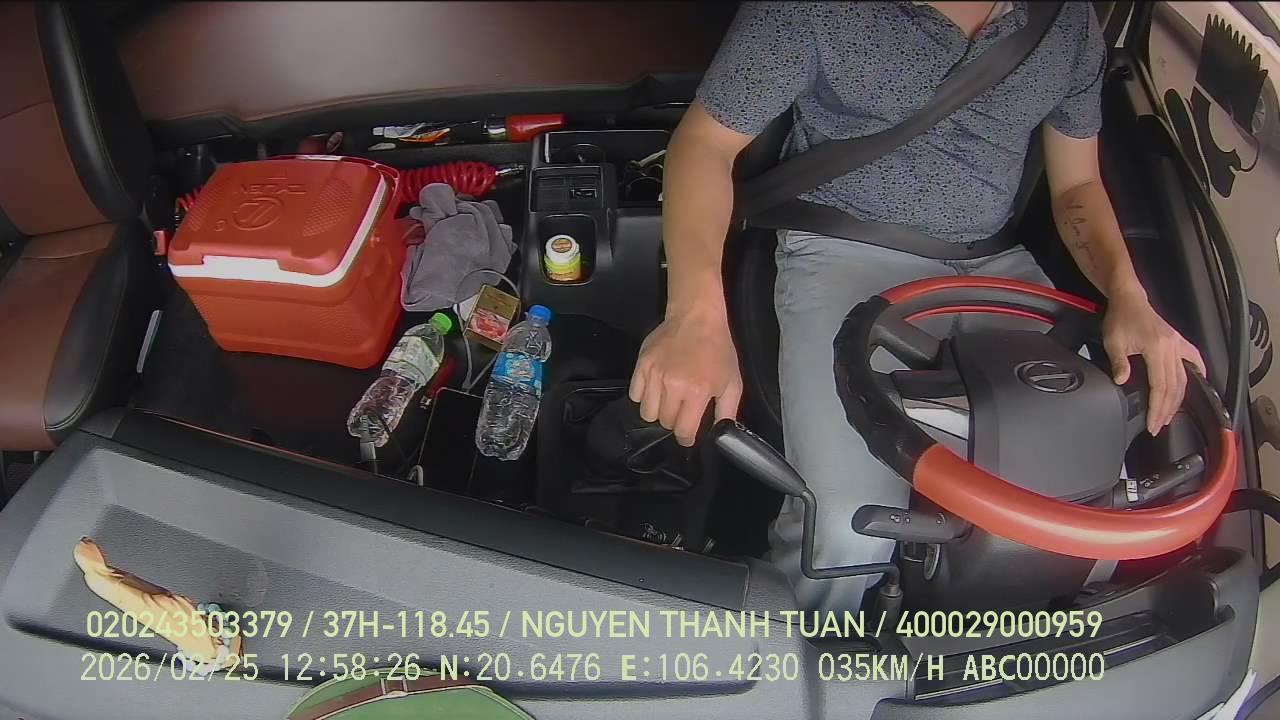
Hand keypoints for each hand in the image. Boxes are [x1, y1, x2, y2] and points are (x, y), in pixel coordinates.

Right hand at [629, 311, 742, 446]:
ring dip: (658, 412)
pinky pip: (635, 395)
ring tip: (668, 401)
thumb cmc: (717, 348)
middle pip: (665, 423)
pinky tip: (656, 389)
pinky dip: (644, 397)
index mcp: (697, 392)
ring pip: (647, 412)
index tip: (688, 437)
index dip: (686, 439)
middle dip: (674, 422)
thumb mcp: (732, 381)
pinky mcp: (642, 365)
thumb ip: (727, 411)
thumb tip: (721, 432)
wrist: (697, 317)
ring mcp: (654, 375)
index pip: (683, 431)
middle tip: (682, 411)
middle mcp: (673, 385)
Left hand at [1102, 290, 1205, 434]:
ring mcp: (1178, 344)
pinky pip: (1194, 360)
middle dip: (1167, 409)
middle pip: (1173, 386)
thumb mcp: (1112, 342)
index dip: (1156, 407)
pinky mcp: (1179, 341)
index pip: (1159, 386)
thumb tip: (1122, 381)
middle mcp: (1171, 347)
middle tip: (1158, 425)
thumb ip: (1119, 363)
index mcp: (1156, 348)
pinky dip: (1197, 373)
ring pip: (1184, 377)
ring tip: (1170, 415)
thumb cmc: (1119, 319)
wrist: (1128, 299)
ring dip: (1178, 399)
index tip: (1152, 423)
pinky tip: (1198, 385)